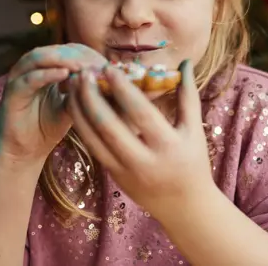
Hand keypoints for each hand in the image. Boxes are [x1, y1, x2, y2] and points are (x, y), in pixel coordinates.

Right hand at [0, 43, 107, 163]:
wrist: (24, 152)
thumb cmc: (48, 127)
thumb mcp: (72, 107)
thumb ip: (84, 92)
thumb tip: (108, 80)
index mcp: (46, 68)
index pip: (68, 51)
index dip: (88, 54)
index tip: (106, 64)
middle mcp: (30, 68)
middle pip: (55, 50)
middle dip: (78, 55)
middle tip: (97, 65)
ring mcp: (19, 78)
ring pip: (39, 57)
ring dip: (63, 59)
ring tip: (83, 67)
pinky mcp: (11, 93)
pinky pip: (29, 78)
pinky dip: (47, 74)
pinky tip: (65, 75)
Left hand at [66, 60, 214, 217]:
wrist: (184, 206)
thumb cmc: (193, 162)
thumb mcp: (194, 130)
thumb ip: (188, 95)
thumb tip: (186, 61)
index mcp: (168, 146)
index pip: (141, 114)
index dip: (123, 89)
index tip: (108, 67)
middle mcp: (144, 161)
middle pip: (109, 127)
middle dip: (92, 97)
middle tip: (83, 72)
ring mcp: (125, 171)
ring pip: (93, 138)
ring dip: (79, 109)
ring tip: (72, 84)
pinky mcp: (113, 175)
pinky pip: (91, 148)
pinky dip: (81, 125)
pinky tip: (75, 105)